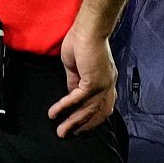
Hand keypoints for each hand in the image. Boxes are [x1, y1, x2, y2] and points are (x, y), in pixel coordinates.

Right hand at [49, 23, 117, 137]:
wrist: (88, 28)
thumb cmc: (82, 41)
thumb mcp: (76, 67)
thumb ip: (74, 81)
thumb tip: (70, 94)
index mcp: (106, 80)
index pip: (103, 105)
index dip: (93, 118)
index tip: (80, 126)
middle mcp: (108, 85)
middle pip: (99, 113)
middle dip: (85, 126)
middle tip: (71, 134)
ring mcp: (103, 84)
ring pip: (89, 109)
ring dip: (74, 122)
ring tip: (60, 131)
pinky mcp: (93, 81)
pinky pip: (77, 98)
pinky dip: (66, 106)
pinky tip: (55, 112)